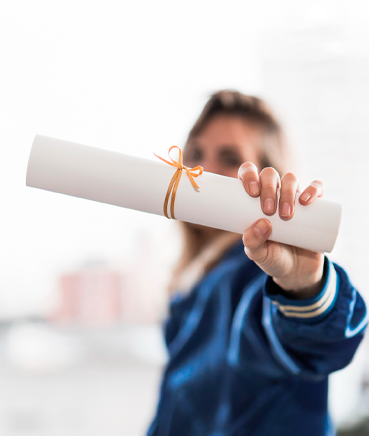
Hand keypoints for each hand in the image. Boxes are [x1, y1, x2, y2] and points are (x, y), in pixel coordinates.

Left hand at [238, 163, 324, 299]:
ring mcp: (294, 197)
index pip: (248, 174)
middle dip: (268, 188)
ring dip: (288, 191)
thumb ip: (252, 242)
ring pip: (291, 179)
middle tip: (268, 210)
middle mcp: (273, 192)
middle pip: (270, 175)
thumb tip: (262, 224)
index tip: (251, 192)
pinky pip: (317, 188)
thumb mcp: (257, 254)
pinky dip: (314, 188)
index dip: (249, 175)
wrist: (296, 272)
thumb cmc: (271, 257)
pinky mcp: (315, 204)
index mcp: (253, 198)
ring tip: (286, 214)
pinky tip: (307, 199)